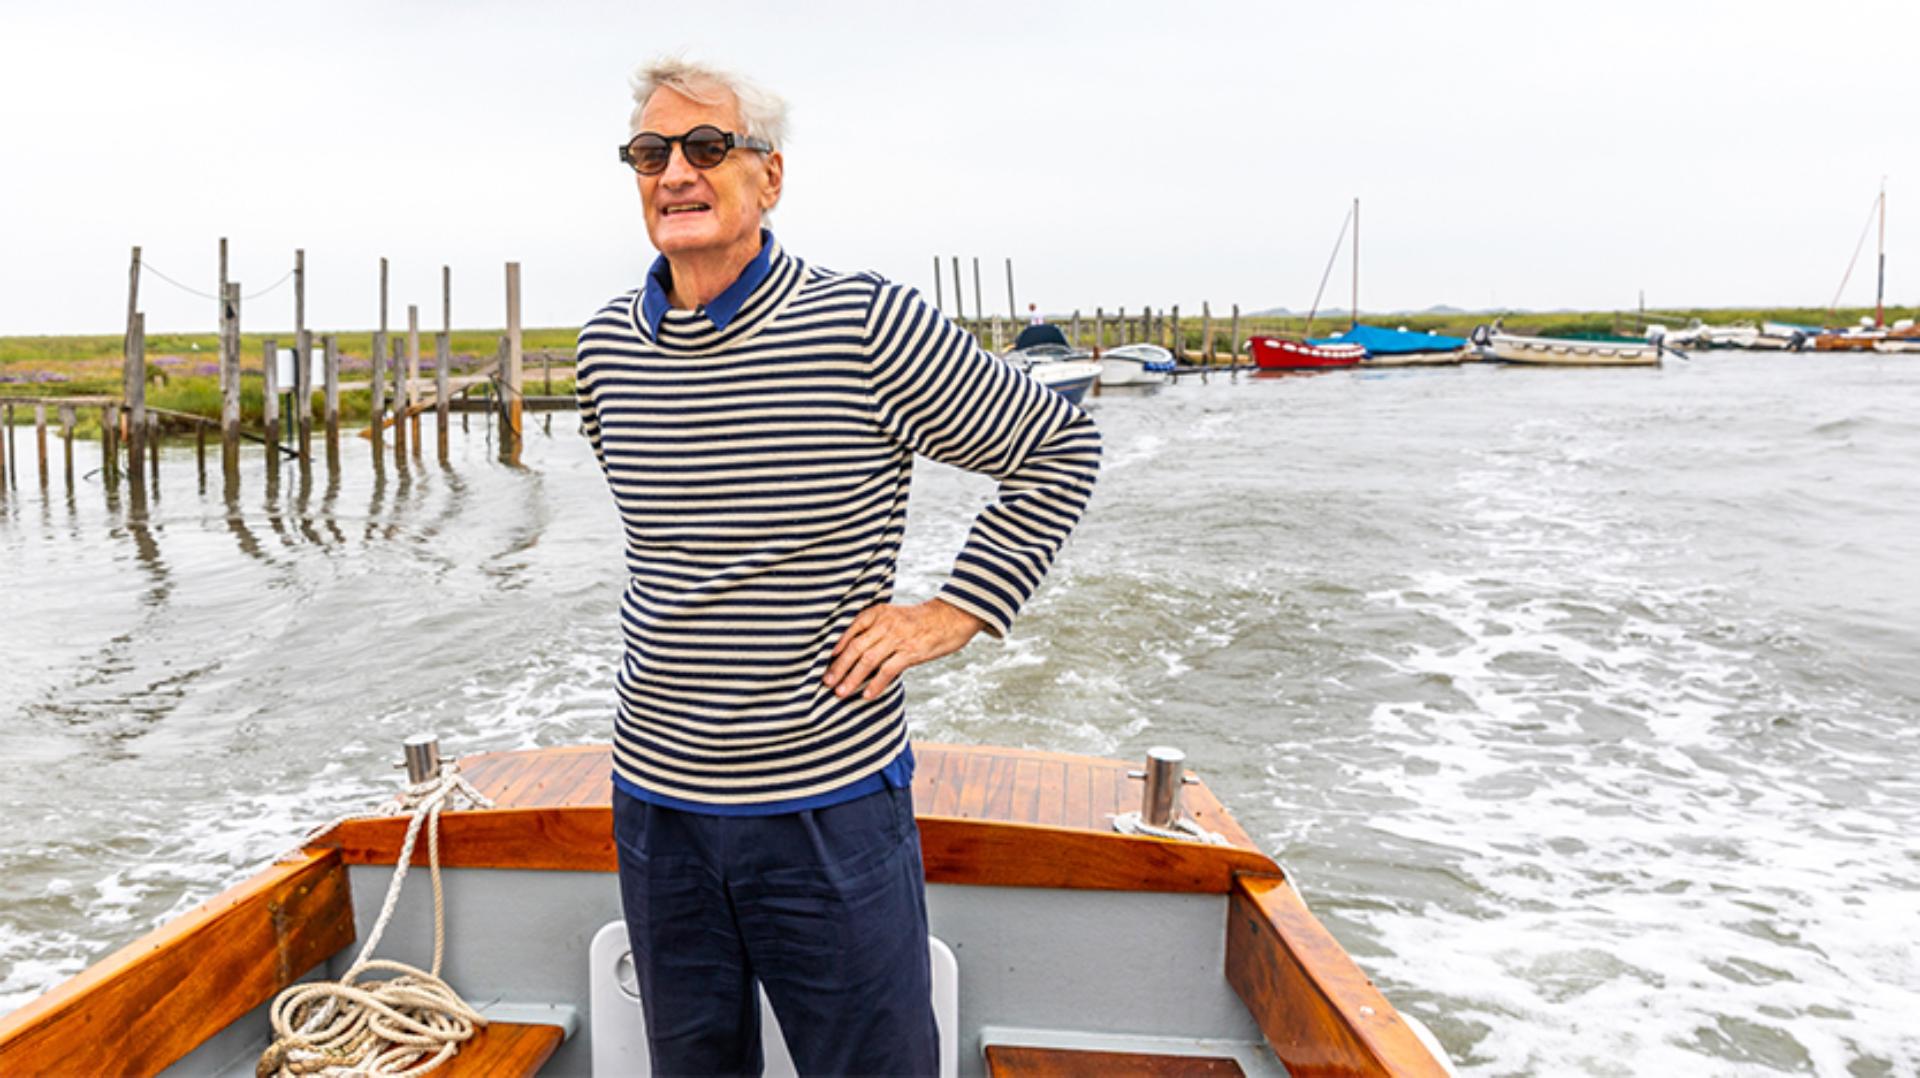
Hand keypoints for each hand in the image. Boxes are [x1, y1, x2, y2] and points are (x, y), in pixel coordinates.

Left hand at [824, 599, 987, 700]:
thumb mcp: (894, 615)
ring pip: (867, 660)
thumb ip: (876, 628)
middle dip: (838, 667)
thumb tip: (855, 652)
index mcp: (878, 613)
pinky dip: (875, 684)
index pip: (850, 630)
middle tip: (827, 682)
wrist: (952, 616)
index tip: (823, 663)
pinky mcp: (911, 652)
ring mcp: (898, 638)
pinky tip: (867, 695)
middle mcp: (885, 624)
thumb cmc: (921, 620)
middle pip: (855, 648)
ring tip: (841, 693)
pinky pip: (887, 670)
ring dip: (852, 679)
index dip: (835, 648)